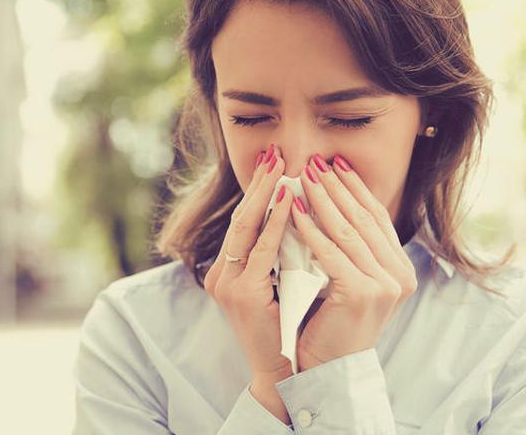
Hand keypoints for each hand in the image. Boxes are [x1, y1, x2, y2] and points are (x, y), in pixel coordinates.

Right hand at [203, 143, 294, 379]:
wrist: (282, 373)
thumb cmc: (288, 328)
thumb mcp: (281, 283)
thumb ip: (283, 253)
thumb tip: (303, 215)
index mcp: (230, 270)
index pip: (245, 221)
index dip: (258, 190)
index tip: (273, 162)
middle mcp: (222, 273)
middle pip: (240, 217)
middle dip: (258, 183)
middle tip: (274, 152)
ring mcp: (228, 283)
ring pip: (245, 228)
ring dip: (264, 194)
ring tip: (279, 166)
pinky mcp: (241, 294)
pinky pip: (261, 251)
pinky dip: (275, 223)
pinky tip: (288, 202)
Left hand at [291, 153, 417, 371]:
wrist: (327, 372)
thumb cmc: (330, 326)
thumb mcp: (348, 282)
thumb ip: (351, 249)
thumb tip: (333, 201)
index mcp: (400, 270)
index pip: (376, 218)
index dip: (355, 188)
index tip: (335, 164)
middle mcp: (399, 275)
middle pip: (364, 218)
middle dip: (337, 186)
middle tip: (316, 162)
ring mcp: (384, 285)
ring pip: (348, 231)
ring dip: (322, 200)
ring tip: (303, 177)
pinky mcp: (361, 293)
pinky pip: (331, 253)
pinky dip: (311, 230)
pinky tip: (293, 211)